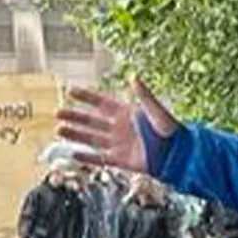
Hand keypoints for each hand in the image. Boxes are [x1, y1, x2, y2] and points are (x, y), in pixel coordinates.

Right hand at [56, 79, 180, 173]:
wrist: (179, 155)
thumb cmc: (171, 131)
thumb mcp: (157, 111)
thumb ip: (144, 95)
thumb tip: (134, 76)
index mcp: (127, 114)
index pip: (102, 103)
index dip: (86, 97)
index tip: (70, 89)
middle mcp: (120, 128)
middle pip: (92, 121)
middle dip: (75, 116)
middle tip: (58, 112)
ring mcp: (120, 145)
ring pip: (92, 139)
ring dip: (76, 134)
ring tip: (59, 129)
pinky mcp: (122, 161)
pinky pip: (101, 159)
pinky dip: (88, 157)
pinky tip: (72, 153)